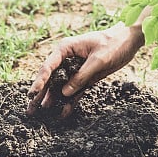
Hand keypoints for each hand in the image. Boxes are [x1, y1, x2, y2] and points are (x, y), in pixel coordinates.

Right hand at [26, 22, 144, 116]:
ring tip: (41, 115)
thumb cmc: (113, 44)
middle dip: (39, 94)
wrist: (128, 42)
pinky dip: (69, 101)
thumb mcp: (98, 60)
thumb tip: (64, 93)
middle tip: (29, 110)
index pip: (48, 66)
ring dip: (51, 100)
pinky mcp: (83, 78)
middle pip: (49, 78)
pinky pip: (74, 91)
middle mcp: (66, 59)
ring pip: (59, 87)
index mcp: (65, 49)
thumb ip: (81, 76)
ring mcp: (74, 69)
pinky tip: (63, 113)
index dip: (39, 81)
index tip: (33, 93)